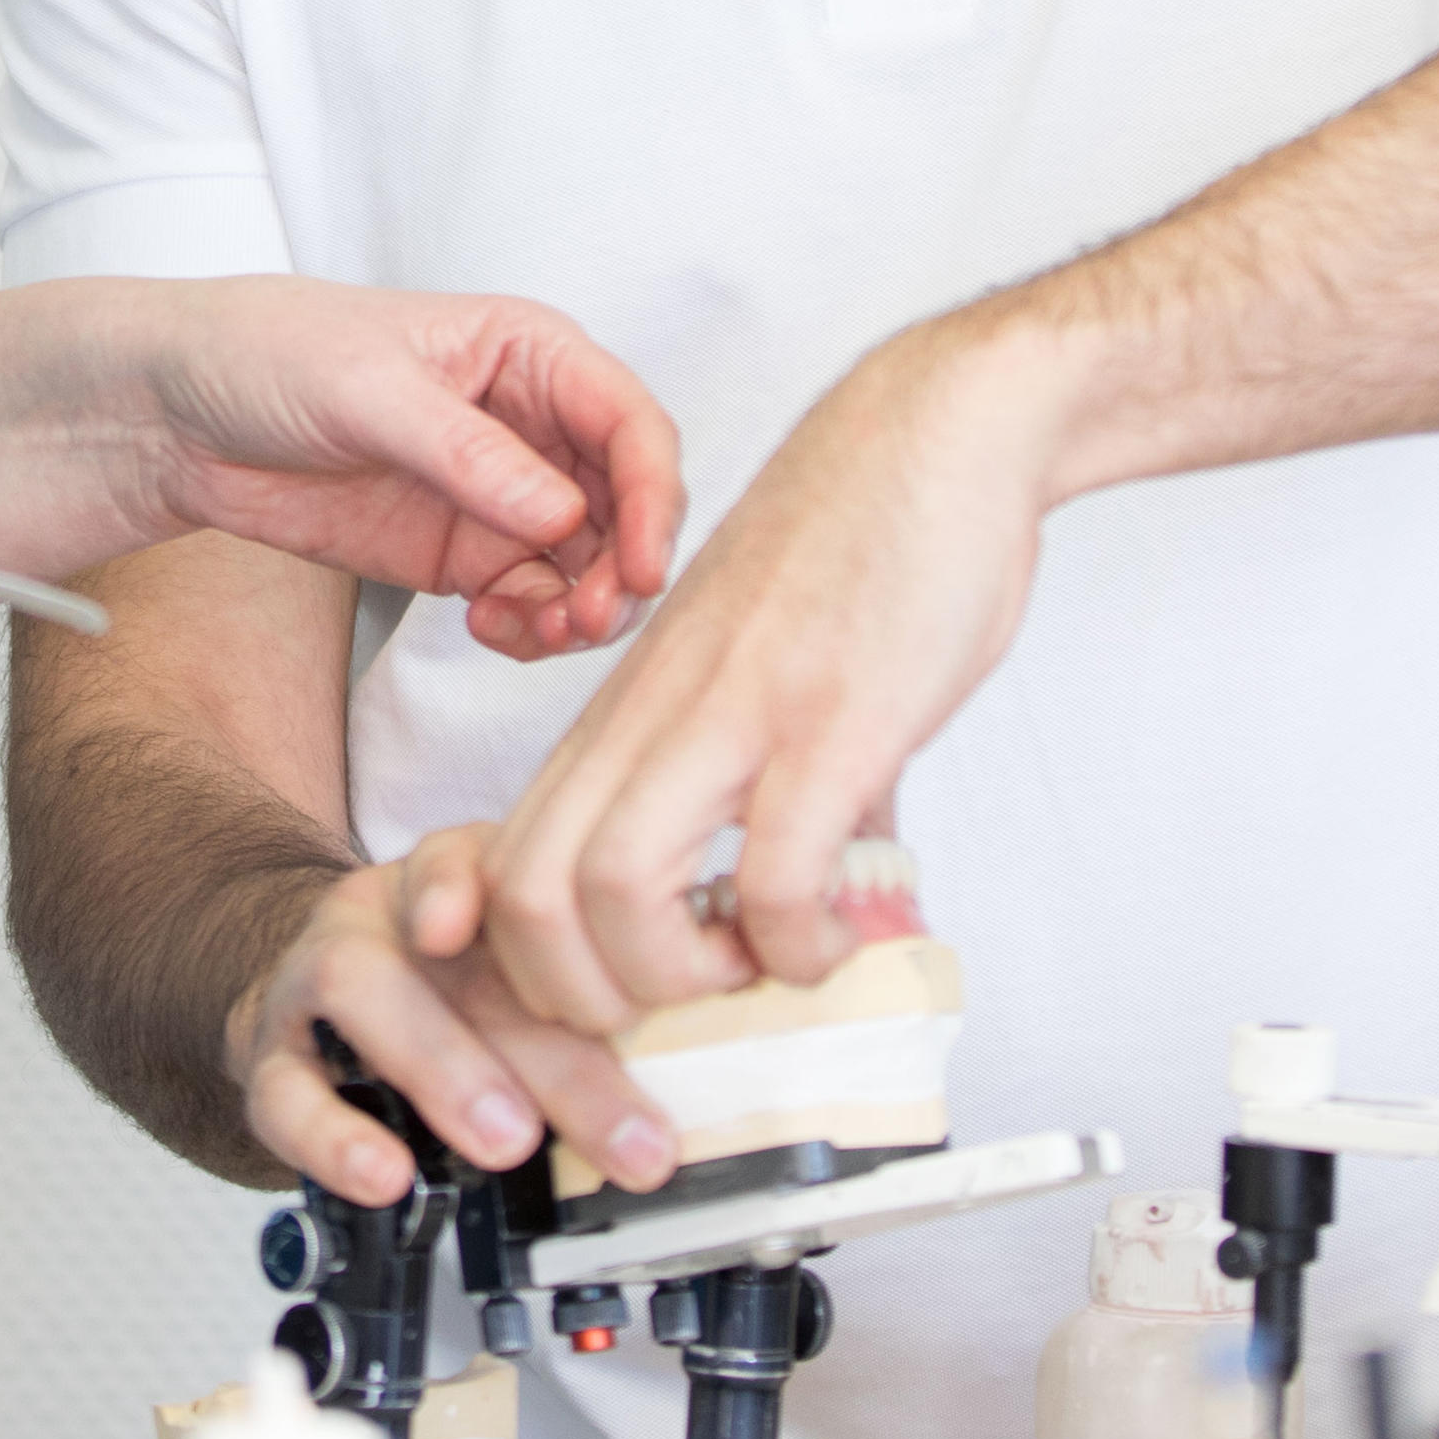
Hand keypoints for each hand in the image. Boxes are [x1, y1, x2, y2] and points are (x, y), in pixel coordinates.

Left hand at [110, 279, 681, 660]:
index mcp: (530, 352)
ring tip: (541, 634)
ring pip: (589, 564)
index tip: (644, 567)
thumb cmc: (268, 354)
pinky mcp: (462, 554)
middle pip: (626, 505)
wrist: (175, 414)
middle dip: (625, 568)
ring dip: (584, 608)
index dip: (653, 495)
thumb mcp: (366, 390)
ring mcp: (501, 495)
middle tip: (589, 620)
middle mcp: (532, 424)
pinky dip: (531, 627)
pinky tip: (492, 629)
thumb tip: (563, 516)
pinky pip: (531, 600)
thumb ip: (466, 453)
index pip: (629, 423)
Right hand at [235, 827, 682, 1206]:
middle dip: (557, 1057)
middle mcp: (390, 908)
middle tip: (630, 1136)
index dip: (542, 902)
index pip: (506, 868)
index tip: (612, 952)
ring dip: (445, 1068)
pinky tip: (383, 1173)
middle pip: (468, 962)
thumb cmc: (440, 985)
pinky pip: (285, 1086)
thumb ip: (605, 1001)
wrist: (305, 986)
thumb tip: (725, 1049)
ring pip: (362, 989)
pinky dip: (333, 1137)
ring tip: (507, 1142)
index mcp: (467, 877)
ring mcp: (320, 969)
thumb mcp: (523, 974)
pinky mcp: (267, 1047)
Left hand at [474, 326, 1058, 1029]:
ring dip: (678, 982)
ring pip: (613, 891)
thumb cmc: (849, 546)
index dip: (529, 965)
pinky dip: (797, 943)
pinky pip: (777, 874)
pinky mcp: (833, 717)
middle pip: (526, 895)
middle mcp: (654, 712)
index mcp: (624, 708)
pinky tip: (837, 936)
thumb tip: (780, 903)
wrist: (934, 428)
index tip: (618, 994)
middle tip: (676, 1011)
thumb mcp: (746, 671)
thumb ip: (742, 785)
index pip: (503, 862)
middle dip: (580, 1003)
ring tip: (754, 971)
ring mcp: (736, 712)